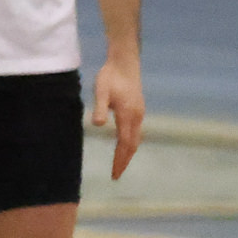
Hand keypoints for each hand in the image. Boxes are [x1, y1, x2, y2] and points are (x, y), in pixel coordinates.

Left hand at [92, 56, 144, 179]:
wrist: (125, 62)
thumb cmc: (110, 76)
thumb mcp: (100, 91)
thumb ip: (99, 108)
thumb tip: (98, 125)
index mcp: (128, 115)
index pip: (124, 144)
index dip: (120, 160)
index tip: (114, 174)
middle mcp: (137, 117)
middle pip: (132, 145)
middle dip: (124, 161)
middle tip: (116, 175)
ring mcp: (139, 113)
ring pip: (136, 139)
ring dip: (128, 153)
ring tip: (120, 164)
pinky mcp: (138, 109)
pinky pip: (136, 131)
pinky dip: (131, 143)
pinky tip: (124, 145)